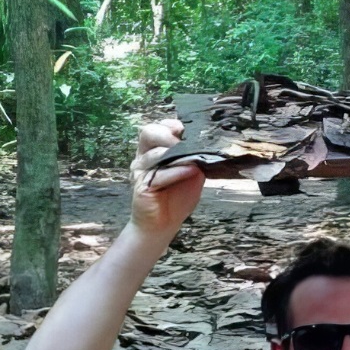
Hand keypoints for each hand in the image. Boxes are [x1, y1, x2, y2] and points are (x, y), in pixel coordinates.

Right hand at [129, 118, 203, 237]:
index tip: (185, 129)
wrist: (163, 224)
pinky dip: (176, 172)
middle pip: (148, 133)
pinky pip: (159, 175)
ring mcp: (141, 172)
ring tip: (193, 157)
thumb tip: (208, 146)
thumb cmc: (176, 197)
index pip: (157, 127)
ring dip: (176, 154)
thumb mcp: (192, 173)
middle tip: (183, 140)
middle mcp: (144, 157)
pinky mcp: (142, 187)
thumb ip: (196, 158)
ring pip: (154, 154)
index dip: (171, 124)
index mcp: (154, 149)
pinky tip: (189, 171)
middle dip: (167, 133)